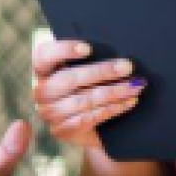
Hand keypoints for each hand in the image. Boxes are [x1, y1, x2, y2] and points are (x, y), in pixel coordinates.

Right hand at [29, 38, 145, 151]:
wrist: (92, 126)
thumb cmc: (89, 86)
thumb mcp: (84, 70)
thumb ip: (90, 58)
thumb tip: (115, 45)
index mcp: (42, 69)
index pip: (44, 55)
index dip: (63, 50)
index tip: (89, 48)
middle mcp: (40, 91)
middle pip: (70, 79)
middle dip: (102, 72)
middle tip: (128, 67)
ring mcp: (49, 113)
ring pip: (83, 101)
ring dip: (113, 92)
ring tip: (135, 86)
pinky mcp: (62, 130)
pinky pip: (89, 118)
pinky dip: (111, 109)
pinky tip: (129, 102)